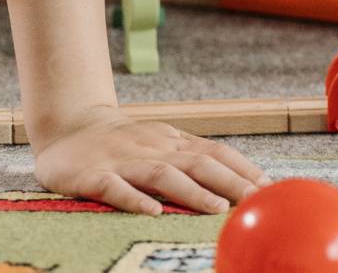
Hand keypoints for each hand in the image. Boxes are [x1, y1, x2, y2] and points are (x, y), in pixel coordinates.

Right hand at [32, 107, 268, 214]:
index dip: (245, 169)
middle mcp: (155, 149)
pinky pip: (113, 186)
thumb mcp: (164, 143)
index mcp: (174, 143)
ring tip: (217, 208)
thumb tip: (245, 182)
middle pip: (199, 163)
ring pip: (163, 174)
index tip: (270, 188)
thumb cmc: (125, 142)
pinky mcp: (91, 175)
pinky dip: (134, 198)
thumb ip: (197, 159)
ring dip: (193, 191)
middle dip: (231, 182)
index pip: (217, 153)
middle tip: (256, 200)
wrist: (66, 125)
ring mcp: (123, 161)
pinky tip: (152, 212)